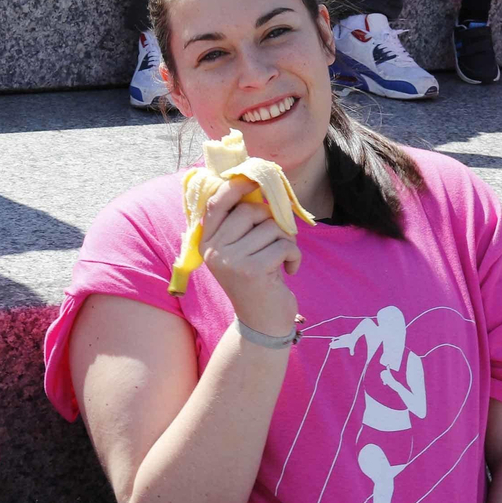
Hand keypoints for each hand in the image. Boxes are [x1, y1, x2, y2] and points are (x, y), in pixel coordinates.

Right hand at [198, 177, 302, 337]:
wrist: (262, 323)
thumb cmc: (256, 281)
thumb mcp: (240, 251)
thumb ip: (239, 223)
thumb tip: (253, 183)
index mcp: (207, 243)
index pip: (217, 203)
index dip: (235, 186)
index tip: (252, 179)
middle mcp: (214, 251)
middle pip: (250, 210)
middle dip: (272, 220)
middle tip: (277, 240)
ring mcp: (231, 260)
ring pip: (271, 227)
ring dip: (286, 241)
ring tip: (282, 259)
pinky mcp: (252, 270)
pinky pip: (284, 245)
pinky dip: (294, 256)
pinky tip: (290, 271)